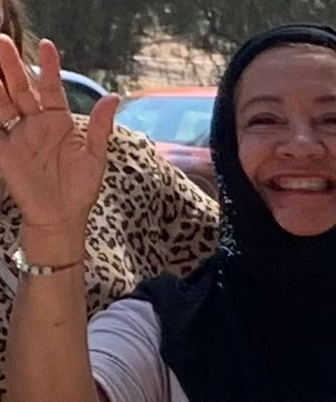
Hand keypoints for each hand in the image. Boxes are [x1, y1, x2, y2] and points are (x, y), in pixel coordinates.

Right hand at [0, 35, 117, 263]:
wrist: (64, 217)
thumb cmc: (82, 187)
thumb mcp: (96, 155)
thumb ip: (100, 125)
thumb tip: (113, 97)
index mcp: (58, 121)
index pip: (50, 87)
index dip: (49, 67)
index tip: (48, 46)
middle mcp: (35, 124)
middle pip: (20, 89)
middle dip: (11, 66)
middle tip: (3, 41)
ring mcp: (18, 136)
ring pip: (2, 102)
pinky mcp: (4, 152)